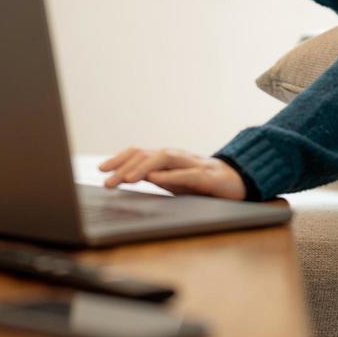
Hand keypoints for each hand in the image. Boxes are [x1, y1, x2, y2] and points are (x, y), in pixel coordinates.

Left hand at [97, 147, 246, 200]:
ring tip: (127, 179)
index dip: (119, 159)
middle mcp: (177, 157)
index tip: (100, 170)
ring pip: (165, 158)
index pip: (139, 153)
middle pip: (147, 153)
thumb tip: (129, 176)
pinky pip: (188, 174)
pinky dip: (171, 175)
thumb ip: (154, 177)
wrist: (236, 182)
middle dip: (124, 166)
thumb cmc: (201, 183)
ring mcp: (193, 164)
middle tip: (107, 182)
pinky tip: (157, 179)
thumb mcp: (173, 181)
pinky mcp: (208, 177)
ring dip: (144, 167)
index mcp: (167, 159)